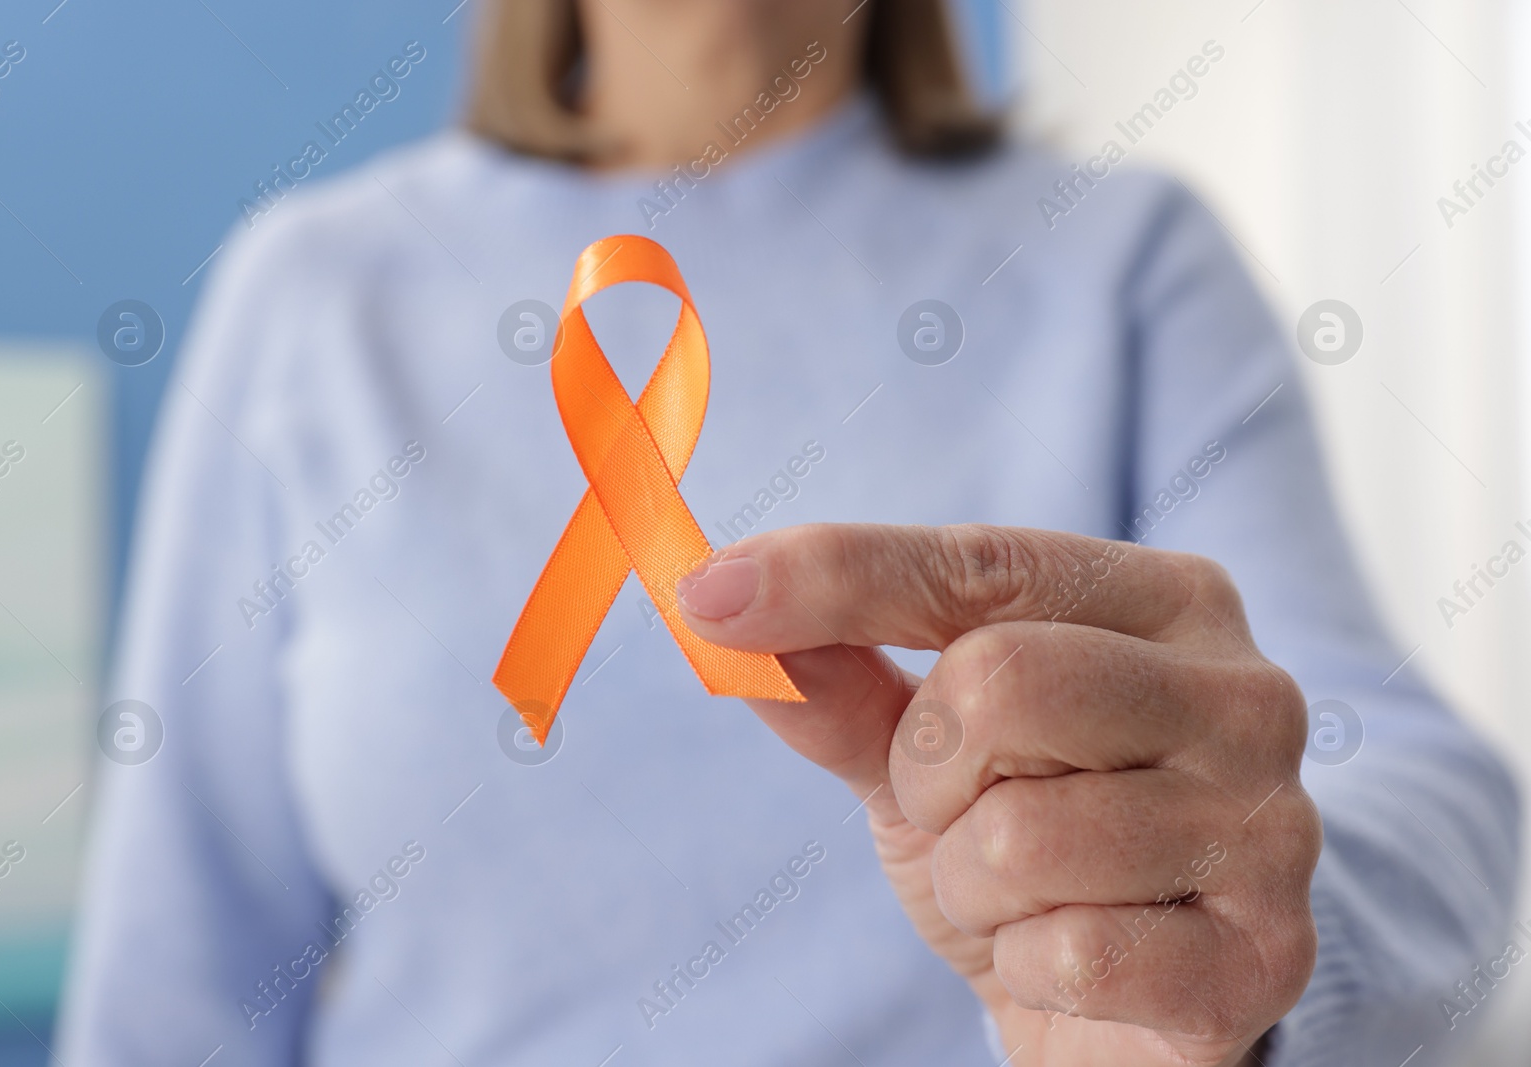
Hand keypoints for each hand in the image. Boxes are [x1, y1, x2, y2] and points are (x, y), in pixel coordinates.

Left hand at [677, 524, 1318, 1066]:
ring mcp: (1273, 825)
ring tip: (1023, 892)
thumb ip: (835, 675)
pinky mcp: (1265, 957)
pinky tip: (1075, 958)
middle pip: (996, 683)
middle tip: (962, 810)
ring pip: (1017, 836)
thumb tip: (717, 603)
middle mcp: (1246, 692)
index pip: (979, 562)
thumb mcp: (919, 745)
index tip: (707, 593)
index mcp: (1168, 602)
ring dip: (972, 884)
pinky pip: (1070, 951)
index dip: (834, 576)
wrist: (1133, 1000)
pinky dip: (1027, 963)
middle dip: (928, 771)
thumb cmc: (1030, 837)